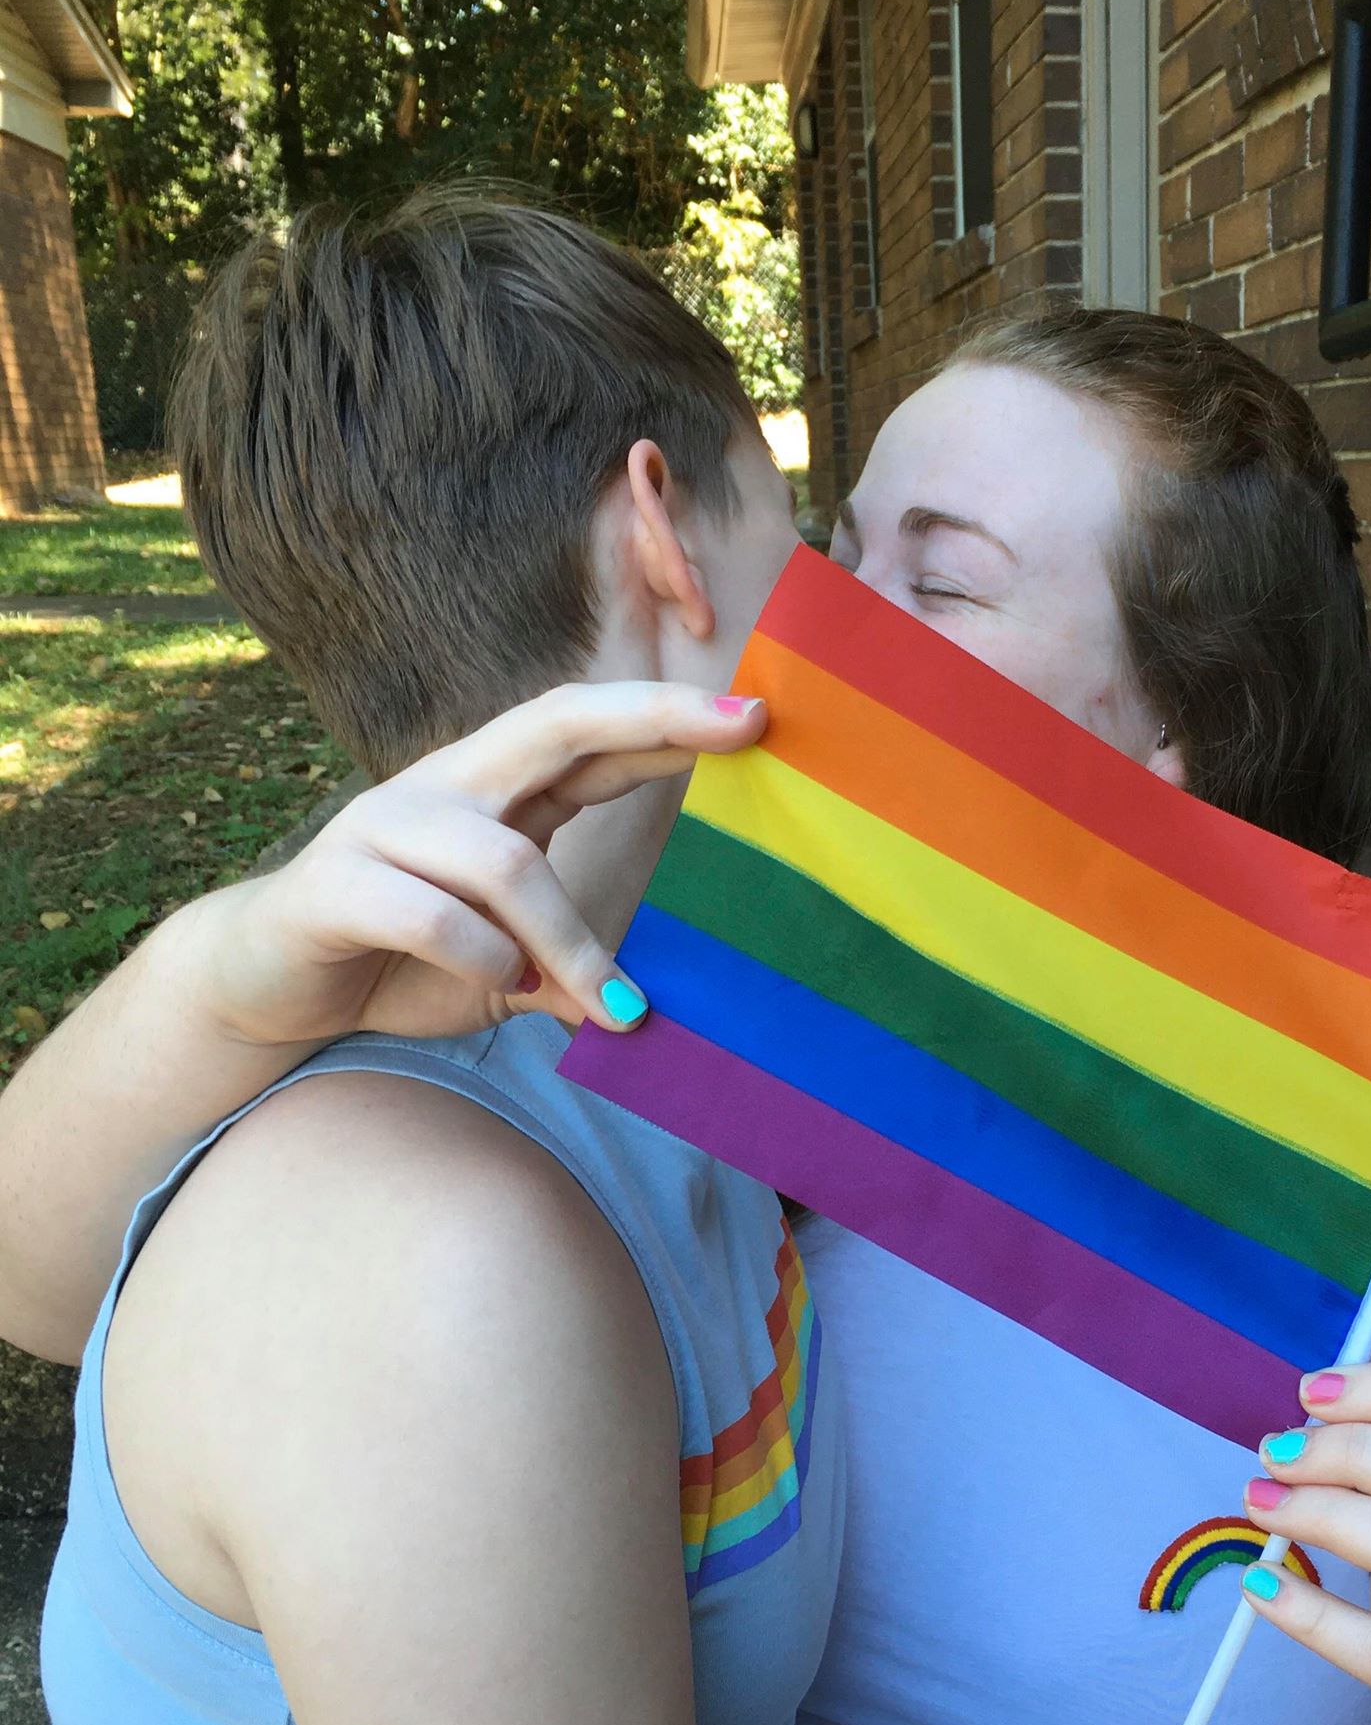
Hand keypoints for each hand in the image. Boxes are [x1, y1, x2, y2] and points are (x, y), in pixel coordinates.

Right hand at [202, 681, 765, 1047]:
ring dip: (567, 940)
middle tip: (738, 725)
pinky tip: (504, 987)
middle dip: (652, 716)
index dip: (668, 718)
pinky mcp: (332, 884)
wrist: (260, 985)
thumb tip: (649, 1010)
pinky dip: (480, 956)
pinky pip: (428, 912)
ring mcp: (383, 825)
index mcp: (494, 792)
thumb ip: (571, 972)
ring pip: (506, 860)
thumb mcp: (508, 972)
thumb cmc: (402, 963)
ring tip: (602, 1005)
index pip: (589, 733)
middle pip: (555, 720)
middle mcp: (445, 786)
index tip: (755, 714)